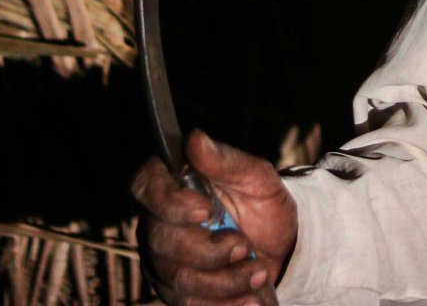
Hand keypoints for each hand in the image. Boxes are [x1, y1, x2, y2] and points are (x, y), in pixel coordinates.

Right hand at [131, 130, 297, 304]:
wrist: (282, 247)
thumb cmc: (263, 204)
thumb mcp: (256, 177)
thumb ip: (225, 160)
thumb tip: (195, 138)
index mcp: (171, 185)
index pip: (144, 186)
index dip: (168, 201)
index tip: (205, 210)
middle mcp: (158, 223)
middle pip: (162, 240)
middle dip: (209, 251)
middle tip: (245, 246)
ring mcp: (163, 261)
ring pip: (178, 278)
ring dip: (224, 281)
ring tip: (258, 273)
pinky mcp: (177, 293)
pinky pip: (190, 304)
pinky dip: (226, 304)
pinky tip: (252, 297)